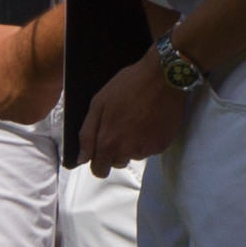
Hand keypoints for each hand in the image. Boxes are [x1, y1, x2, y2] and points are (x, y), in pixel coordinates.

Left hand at [0, 20, 57, 124]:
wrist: (40, 54)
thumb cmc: (10, 45)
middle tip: (4, 75)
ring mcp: (8, 113)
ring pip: (7, 110)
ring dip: (11, 99)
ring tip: (21, 78)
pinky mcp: (28, 117)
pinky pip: (26, 112)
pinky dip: (29, 103)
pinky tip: (33, 87)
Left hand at [72, 56, 187, 174]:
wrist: (163, 77)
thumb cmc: (129, 86)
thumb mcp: (98, 104)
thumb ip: (87, 134)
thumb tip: (82, 158)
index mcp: (109, 141)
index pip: (99, 169)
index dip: (97, 162)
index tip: (99, 154)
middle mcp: (129, 150)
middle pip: (117, 162)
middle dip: (115, 150)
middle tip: (120, 126)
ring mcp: (148, 148)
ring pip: (134, 155)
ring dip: (133, 144)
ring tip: (136, 119)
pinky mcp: (163, 144)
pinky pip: (150, 148)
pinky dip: (148, 139)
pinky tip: (149, 121)